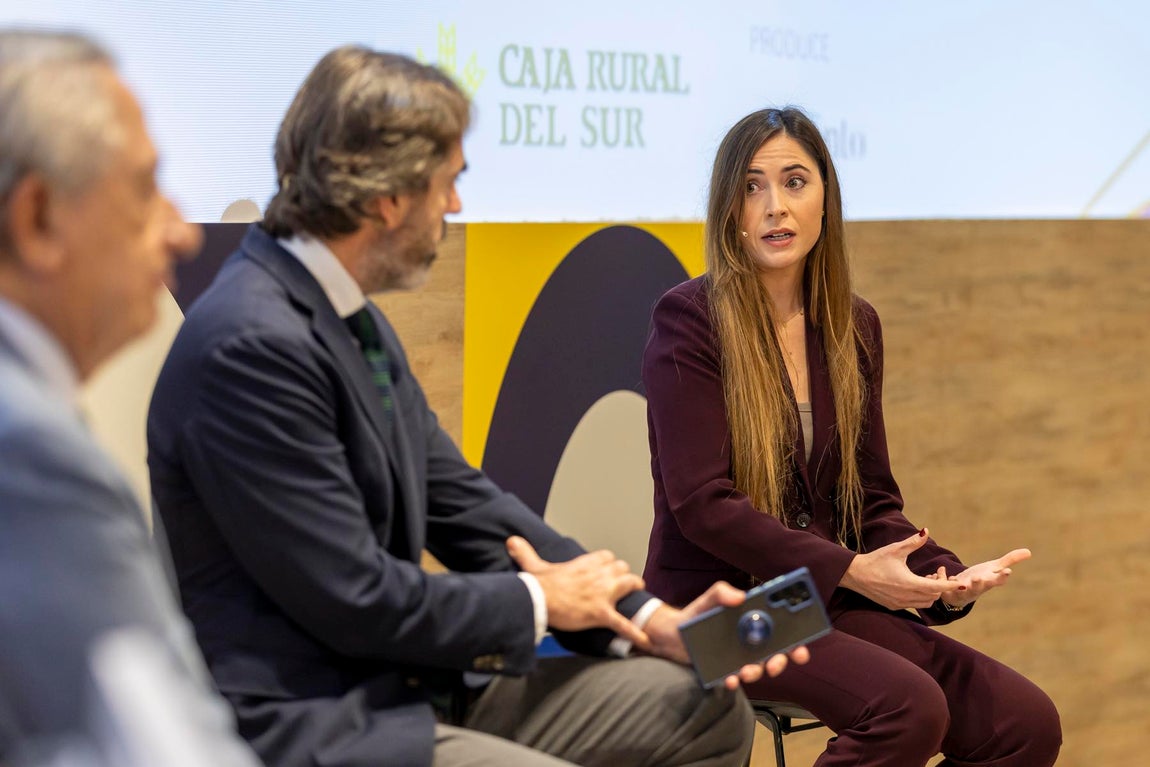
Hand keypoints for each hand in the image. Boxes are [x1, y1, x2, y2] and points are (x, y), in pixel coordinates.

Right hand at [506, 536, 649, 648]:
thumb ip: (526, 552)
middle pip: (622, 568)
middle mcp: (598, 574)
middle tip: (623, 585)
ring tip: (637, 600)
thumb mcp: (534, 566)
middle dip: (624, 576)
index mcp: (585, 563)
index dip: (609, 564)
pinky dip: (634, 632)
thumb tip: (512, 541)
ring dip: (634, 591)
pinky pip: (623, 623)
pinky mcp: (602, 613)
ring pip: (630, 584)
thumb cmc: (539, 586)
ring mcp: (602, 593)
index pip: (607, 556)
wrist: (539, 601)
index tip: (607, 570)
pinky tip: (645, 639)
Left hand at [643, 581, 810, 689]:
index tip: (801, 651)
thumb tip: (740, 596)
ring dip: (756, 673)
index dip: (797, 643)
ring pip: (758, 669)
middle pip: (776, 655)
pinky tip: (730, 680)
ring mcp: (740, 657)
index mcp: (754, 622)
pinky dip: (735, 681)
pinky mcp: (725, 670)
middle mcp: (752, 642)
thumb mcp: (709, 599)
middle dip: (779, 662)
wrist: (671, 633)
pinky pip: (735, 679)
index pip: (783, 633)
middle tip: (773, 664)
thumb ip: (722, 592)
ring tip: (745, 672)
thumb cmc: (697, 613)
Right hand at [840, 528, 962, 609]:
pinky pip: (914, 605)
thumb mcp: (895, 549)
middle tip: (938, 574)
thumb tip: (926, 531)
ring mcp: (900, 603)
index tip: (962, 583)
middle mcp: (906, 596)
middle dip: (939, 586)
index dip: (950, 585)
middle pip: (933, 596)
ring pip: (925, 603)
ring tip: (926, 579)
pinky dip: (920, 597)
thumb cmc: (875, 560)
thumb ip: (913, 542)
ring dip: (930, 593)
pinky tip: (915, 585)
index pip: (936, 587)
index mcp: (909, 583)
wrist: (854, 574)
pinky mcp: (894, 606)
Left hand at [928, 548, 1030, 608]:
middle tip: (979, 578)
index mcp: (988, 582)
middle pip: (979, 587)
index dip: (1002, 577)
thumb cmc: (981, 578)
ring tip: (961, 580)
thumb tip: (1029, 551)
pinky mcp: (947, 590)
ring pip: (960, 589)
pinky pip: (943, 584)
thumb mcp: (994, 568)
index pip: (997, 581)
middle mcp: (975, 588)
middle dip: (979, 583)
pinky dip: (941, 576)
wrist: (960, 593)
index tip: (1008, 572)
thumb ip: (1010, 560)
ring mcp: (961, 590)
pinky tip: (941, 569)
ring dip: (960, 584)